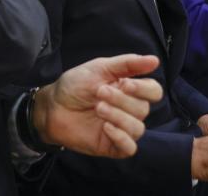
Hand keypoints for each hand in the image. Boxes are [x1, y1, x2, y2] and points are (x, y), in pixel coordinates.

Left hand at [33, 54, 162, 157]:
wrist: (52, 105)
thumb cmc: (75, 85)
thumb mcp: (100, 68)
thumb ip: (127, 64)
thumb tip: (155, 60)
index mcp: (129, 90)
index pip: (154, 91)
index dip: (144, 89)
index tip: (125, 84)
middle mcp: (128, 110)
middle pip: (144, 109)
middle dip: (122, 100)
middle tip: (100, 92)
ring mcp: (120, 128)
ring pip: (138, 128)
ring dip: (119, 117)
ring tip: (98, 108)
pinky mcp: (111, 146)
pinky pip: (129, 148)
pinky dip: (121, 137)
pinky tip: (105, 127)